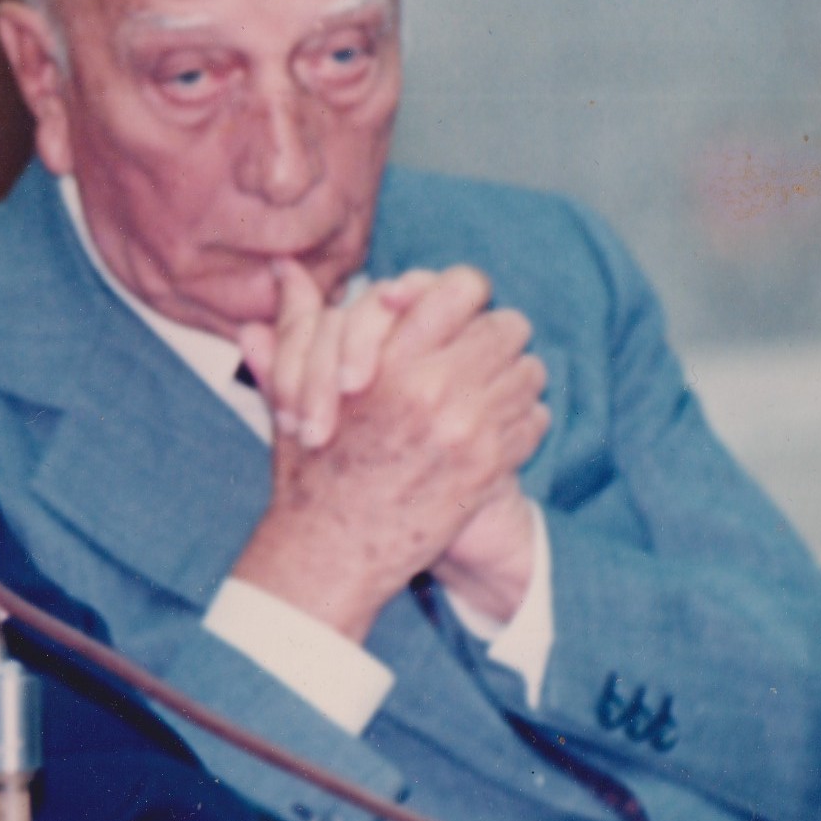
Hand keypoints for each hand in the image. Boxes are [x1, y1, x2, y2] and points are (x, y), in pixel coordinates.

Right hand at [228, 263, 548, 643]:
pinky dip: (521, 422)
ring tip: (489, 391)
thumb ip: (297, 325)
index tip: (457, 313)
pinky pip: (535, 421)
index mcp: (389, 361)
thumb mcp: (293, 390)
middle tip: (481, 352)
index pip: (462, 289)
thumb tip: (285, 270)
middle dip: (495, 337)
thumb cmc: (308, 470)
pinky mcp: (490, 468)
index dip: (465, 294)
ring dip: (512, 378)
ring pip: (530, 373)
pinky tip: (493, 431)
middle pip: (509, 327)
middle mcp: (435, 389)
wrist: (330, 549)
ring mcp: (469, 430)